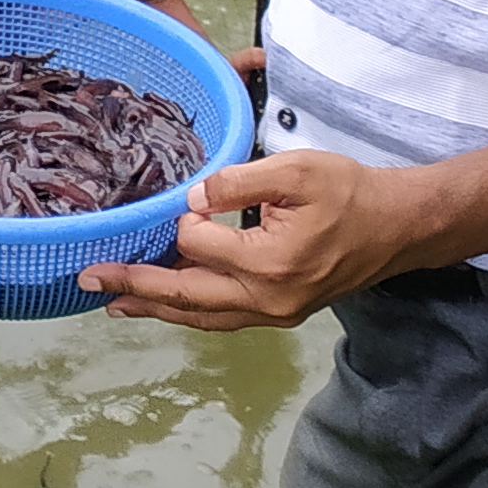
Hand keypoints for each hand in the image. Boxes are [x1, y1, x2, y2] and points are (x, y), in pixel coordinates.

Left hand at [86, 151, 432, 330]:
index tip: (189, 199)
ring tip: (114, 301)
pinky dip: (190, 310)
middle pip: (186, 299)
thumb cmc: (350, 192)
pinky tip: (168, 302)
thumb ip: (239, 181)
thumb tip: (191, 200)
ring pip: (203, 316)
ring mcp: (276, 312)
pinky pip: (225, 317)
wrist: (399, 226)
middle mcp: (268, 299)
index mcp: (269, 263)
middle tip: (89, 280)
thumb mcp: (297, 171)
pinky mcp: (283, 312)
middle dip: (134, 289)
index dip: (183, 220)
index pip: (198, 245)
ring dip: (157, 307)